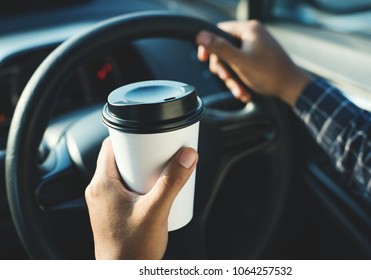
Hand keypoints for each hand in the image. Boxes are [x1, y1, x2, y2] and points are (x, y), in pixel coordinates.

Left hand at [85, 138, 197, 258]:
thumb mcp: (156, 211)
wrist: (124, 274)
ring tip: (161, 168)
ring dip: (139, 167)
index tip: (147, 133)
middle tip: (160, 151)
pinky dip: (137, 181)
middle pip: (118, 159)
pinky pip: (122, 187)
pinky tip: (154, 188)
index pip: (110, 146)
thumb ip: (172, 182)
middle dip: (140, 152)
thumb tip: (187, 156)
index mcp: (102, 184)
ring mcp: (103, 203)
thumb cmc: (132, 249)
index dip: (129, 135)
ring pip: (121, 173)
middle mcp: (98, 191)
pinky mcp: (111, 212)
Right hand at [196, 20, 309, 105]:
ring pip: (233, 60)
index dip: (209, 46)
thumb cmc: (270, 74)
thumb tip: (201, 36)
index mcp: (248, 29)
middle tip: (227, 79)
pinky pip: (242, 65)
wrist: (291, 87)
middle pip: (225, 48)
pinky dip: (241, 78)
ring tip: (239, 90)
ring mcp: (257, 45)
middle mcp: (253, 34)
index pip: (219, 31)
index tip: (203, 58)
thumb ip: (220, 48)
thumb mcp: (240, 62)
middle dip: (224, 68)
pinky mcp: (259, 57)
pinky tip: (244, 90)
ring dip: (233, 78)